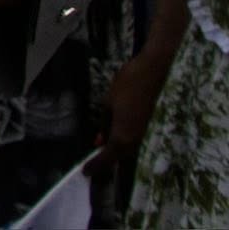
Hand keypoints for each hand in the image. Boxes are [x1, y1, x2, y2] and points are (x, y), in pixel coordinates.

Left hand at [91, 48, 175, 172]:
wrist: (157, 71)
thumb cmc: (129, 84)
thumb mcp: (108, 103)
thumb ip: (105, 124)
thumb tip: (99, 140)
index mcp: (124, 136)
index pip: (107, 158)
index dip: (96, 166)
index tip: (85, 172)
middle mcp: (138, 142)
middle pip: (120, 157)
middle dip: (106, 160)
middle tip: (92, 162)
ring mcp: (150, 137)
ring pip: (130, 150)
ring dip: (117, 150)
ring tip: (102, 147)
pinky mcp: (157, 130)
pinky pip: (139, 141)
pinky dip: (127, 142)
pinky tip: (117, 135)